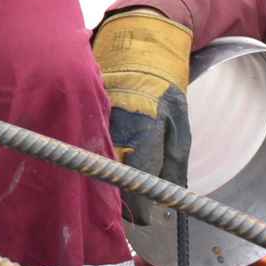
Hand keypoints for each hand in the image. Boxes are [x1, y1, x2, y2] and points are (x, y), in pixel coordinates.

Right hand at [93, 8, 193, 214]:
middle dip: (122, 199)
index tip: (148, 215)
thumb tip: (171, 199)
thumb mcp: (180, 129)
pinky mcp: (84, 116)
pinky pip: (87, 147)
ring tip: (122, 180)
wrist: (139, 50)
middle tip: (135, 202)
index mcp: (144, 137)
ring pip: (95, 167)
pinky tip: (106, 157)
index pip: (135, 188)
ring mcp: (96, 123)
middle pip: (111, 184)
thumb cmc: (164, 91)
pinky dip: (96, 158)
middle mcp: (116, 132)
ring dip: (108, 180)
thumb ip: (175, 166)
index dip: (141, 210)